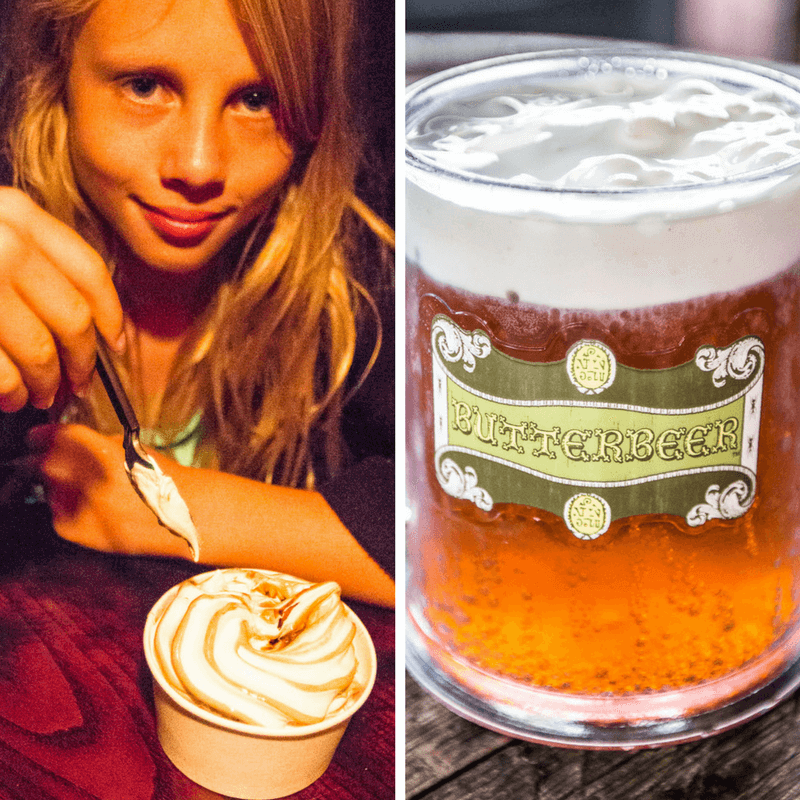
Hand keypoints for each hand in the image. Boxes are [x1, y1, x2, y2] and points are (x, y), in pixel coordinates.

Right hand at [0, 188, 124, 411]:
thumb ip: (32, 257)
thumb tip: (82, 318)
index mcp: (15, 212)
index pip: (88, 270)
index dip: (109, 313)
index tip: (114, 343)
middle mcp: (2, 241)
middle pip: (72, 316)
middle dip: (82, 361)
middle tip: (79, 383)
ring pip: (40, 349)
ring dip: (47, 383)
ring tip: (41, 395)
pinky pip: (2, 369)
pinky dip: (11, 391)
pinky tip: (11, 396)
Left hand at [27, 423, 188, 558]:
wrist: (187, 516)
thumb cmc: (163, 479)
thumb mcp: (132, 451)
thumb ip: (97, 445)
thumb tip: (63, 440)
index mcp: (108, 454)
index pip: (63, 437)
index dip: (45, 435)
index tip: (36, 437)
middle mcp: (92, 481)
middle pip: (48, 463)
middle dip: (46, 461)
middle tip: (49, 462)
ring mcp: (84, 508)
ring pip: (50, 490)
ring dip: (58, 486)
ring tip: (83, 490)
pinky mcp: (80, 531)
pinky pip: (58, 514)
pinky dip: (66, 509)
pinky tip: (89, 510)